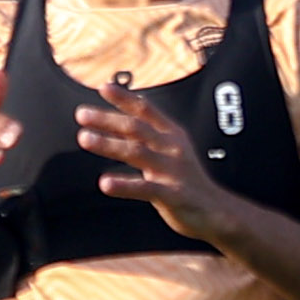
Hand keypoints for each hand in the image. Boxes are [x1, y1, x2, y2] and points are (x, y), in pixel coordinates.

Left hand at [76, 87, 236, 244]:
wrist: (218, 212)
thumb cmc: (188, 181)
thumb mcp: (171, 152)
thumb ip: (147, 136)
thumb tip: (123, 115)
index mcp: (172, 135)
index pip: (146, 110)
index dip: (125, 98)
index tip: (103, 87)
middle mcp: (172, 148)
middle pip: (136, 127)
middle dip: (107, 119)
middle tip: (81, 114)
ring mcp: (173, 171)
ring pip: (137, 152)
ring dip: (108, 144)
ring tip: (84, 138)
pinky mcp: (173, 195)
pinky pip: (144, 189)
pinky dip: (123, 185)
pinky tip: (104, 183)